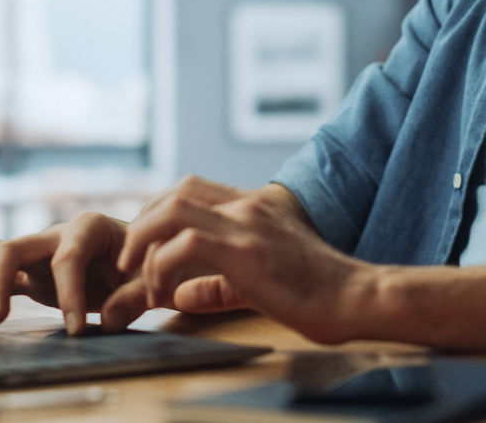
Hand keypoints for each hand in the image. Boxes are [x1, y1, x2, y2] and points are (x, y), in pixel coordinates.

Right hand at [0, 212, 146, 333]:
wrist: (147, 262)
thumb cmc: (151, 266)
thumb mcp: (153, 280)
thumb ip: (134, 297)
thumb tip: (107, 321)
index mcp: (89, 227)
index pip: (68, 257)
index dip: (69, 292)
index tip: (77, 330)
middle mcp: (57, 234)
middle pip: (14, 247)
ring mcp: (40, 253)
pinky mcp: (32, 274)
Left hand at [116, 176, 373, 344]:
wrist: (355, 297)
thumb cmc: (317, 293)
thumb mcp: (264, 280)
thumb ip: (221, 283)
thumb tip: (183, 295)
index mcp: (255, 207)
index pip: (193, 188)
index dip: (159, 213)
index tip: (145, 246)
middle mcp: (248, 207)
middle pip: (176, 191)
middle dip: (143, 223)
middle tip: (130, 260)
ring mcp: (246, 224)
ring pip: (173, 209)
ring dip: (142, 240)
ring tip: (133, 272)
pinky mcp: (245, 250)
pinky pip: (184, 243)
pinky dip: (161, 266)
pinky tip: (163, 293)